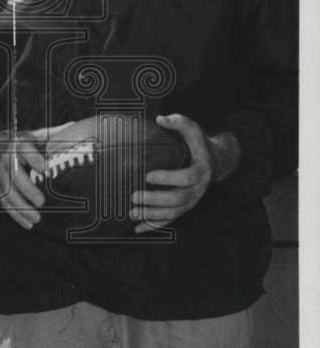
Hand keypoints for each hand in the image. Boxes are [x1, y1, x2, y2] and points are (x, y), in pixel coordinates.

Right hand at [0, 129, 47, 229]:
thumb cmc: (20, 143)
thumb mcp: (34, 135)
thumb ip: (52, 135)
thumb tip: (74, 127)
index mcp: (18, 144)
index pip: (23, 149)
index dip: (33, 158)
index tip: (45, 168)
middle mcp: (6, 159)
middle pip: (15, 175)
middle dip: (27, 189)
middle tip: (42, 202)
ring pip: (8, 192)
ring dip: (21, 207)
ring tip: (37, 218)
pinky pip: (4, 202)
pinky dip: (15, 215)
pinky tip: (28, 224)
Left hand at [130, 113, 239, 233]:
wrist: (216, 162)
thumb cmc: (199, 145)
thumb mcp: (193, 130)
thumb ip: (179, 123)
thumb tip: (161, 119)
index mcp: (200, 171)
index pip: (185, 178)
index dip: (167, 178)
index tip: (148, 175)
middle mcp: (197, 189)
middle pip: (177, 200)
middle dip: (154, 200)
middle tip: (134, 196)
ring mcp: (191, 201)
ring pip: (173, 213)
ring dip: (152, 216)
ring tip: (132, 213)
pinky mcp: (184, 208)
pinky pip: (170, 220)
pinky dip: (154, 226)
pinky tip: (137, 229)